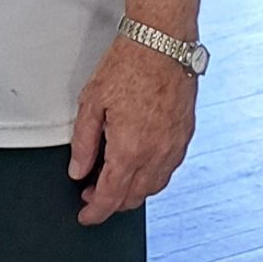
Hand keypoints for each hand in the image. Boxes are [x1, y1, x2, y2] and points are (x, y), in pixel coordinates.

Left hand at [67, 35, 196, 225]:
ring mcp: (174, 147)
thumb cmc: (127, 66)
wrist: (162, 45)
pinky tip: (137, 165)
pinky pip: (168, 169)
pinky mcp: (185, 136)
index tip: (85, 217)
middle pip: (134, 197)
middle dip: (112, 203)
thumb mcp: (91, 102)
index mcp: (130, 150)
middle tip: (92, 196)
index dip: (96, 212)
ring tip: (112, 181)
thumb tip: (78, 170)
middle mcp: (156, 155)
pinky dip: (151, 176)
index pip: (111, 196)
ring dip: (133, 191)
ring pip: (153, 186)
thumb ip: (84, 142)